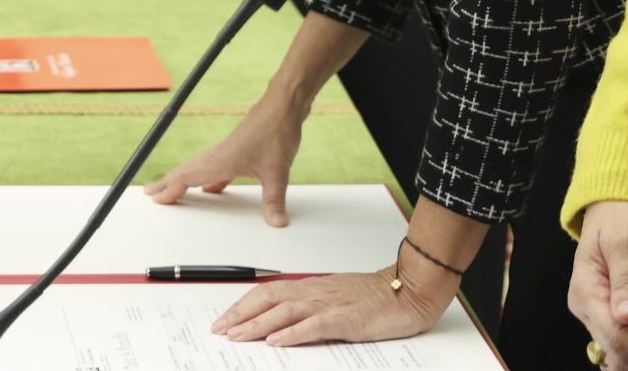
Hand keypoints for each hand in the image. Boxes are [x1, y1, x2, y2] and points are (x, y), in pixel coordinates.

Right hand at [143, 98, 302, 226]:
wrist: (282, 108)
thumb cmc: (276, 133)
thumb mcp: (278, 172)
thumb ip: (274, 200)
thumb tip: (277, 224)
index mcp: (220, 161)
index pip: (187, 177)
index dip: (170, 189)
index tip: (155, 199)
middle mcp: (218, 156)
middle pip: (185, 171)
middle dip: (166, 183)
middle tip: (149, 193)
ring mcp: (225, 153)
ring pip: (197, 169)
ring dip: (182, 179)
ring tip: (171, 190)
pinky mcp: (236, 151)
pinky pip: (214, 169)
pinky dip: (206, 180)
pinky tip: (211, 190)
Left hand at [211, 266, 447, 345]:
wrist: (407, 290)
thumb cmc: (374, 296)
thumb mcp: (335, 298)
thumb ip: (310, 307)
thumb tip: (282, 321)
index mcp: (310, 287)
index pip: (267, 293)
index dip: (243, 305)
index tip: (224, 319)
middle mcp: (314, 292)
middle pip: (268, 300)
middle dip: (240, 315)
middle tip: (220, 330)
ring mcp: (329, 305)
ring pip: (284, 312)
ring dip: (257, 325)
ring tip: (237, 336)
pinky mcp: (346, 320)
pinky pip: (313, 326)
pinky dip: (292, 333)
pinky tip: (276, 341)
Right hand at [570, 201, 627, 370]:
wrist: (614, 208)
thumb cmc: (618, 218)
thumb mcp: (621, 241)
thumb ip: (624, 278)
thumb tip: (627, 316)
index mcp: (587, 295)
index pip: (618, 336)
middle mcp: (592, 314)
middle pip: (627, 356)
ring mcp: (605, 321)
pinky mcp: (622, 323)